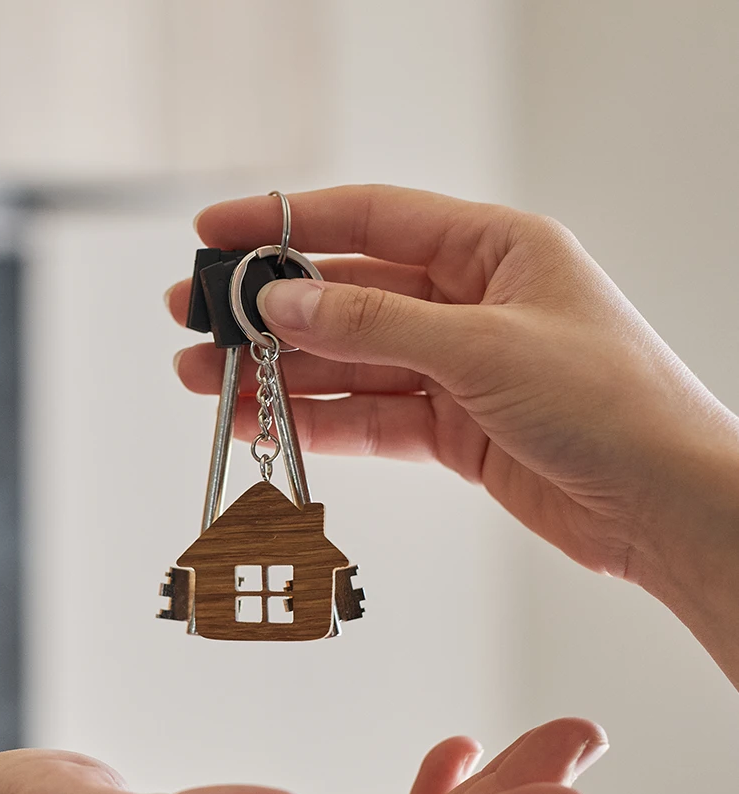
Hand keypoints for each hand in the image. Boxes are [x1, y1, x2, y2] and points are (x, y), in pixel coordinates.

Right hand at [168, 186, 738, 632]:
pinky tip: (268, 421)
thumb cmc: (613, 405)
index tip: (218, 230)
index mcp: (496, 250)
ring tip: (211, 383)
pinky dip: (321, 421)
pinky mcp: (455, 431)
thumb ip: (376, 325)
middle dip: (271, 312)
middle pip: (349, 295)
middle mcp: (473, 304)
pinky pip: (372, 418)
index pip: (372, 218)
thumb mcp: (485, 348)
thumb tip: (285, 303)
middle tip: (199, 322)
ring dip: (282, 375)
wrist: (664, 506)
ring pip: (352, 364)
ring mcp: (461, 370)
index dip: (287, 222)